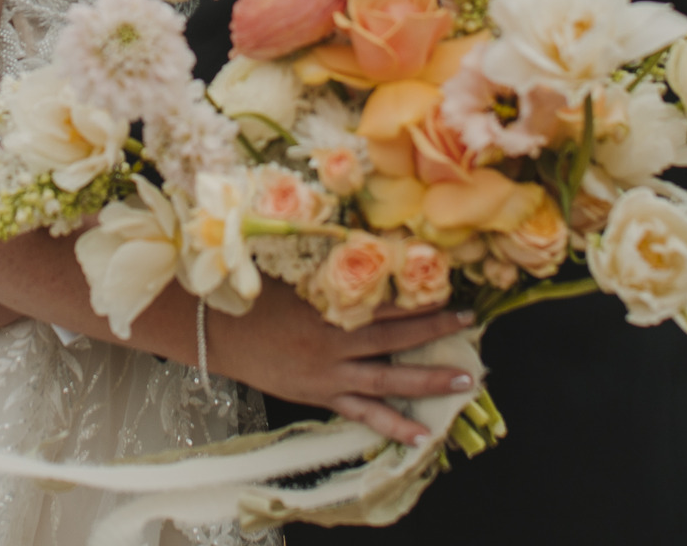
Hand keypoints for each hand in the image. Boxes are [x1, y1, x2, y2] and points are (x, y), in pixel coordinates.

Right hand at [208, 289, 476, 446]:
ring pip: (388, 378)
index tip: (449, 288)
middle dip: (435, 330)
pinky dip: (392, 425)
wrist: (216, 332)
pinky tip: (420, 435)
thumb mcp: (291, 274)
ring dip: (428, 379)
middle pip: (395, 336)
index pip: (383, 301)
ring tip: (464, 379)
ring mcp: (330, 374)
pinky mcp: (321, 395)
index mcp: (328, 306)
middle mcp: (335, 342)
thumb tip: (363, 251)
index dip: (417, 296)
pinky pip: (363, 414)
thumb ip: (327, 271)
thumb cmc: (251, 297)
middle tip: (471, 323)